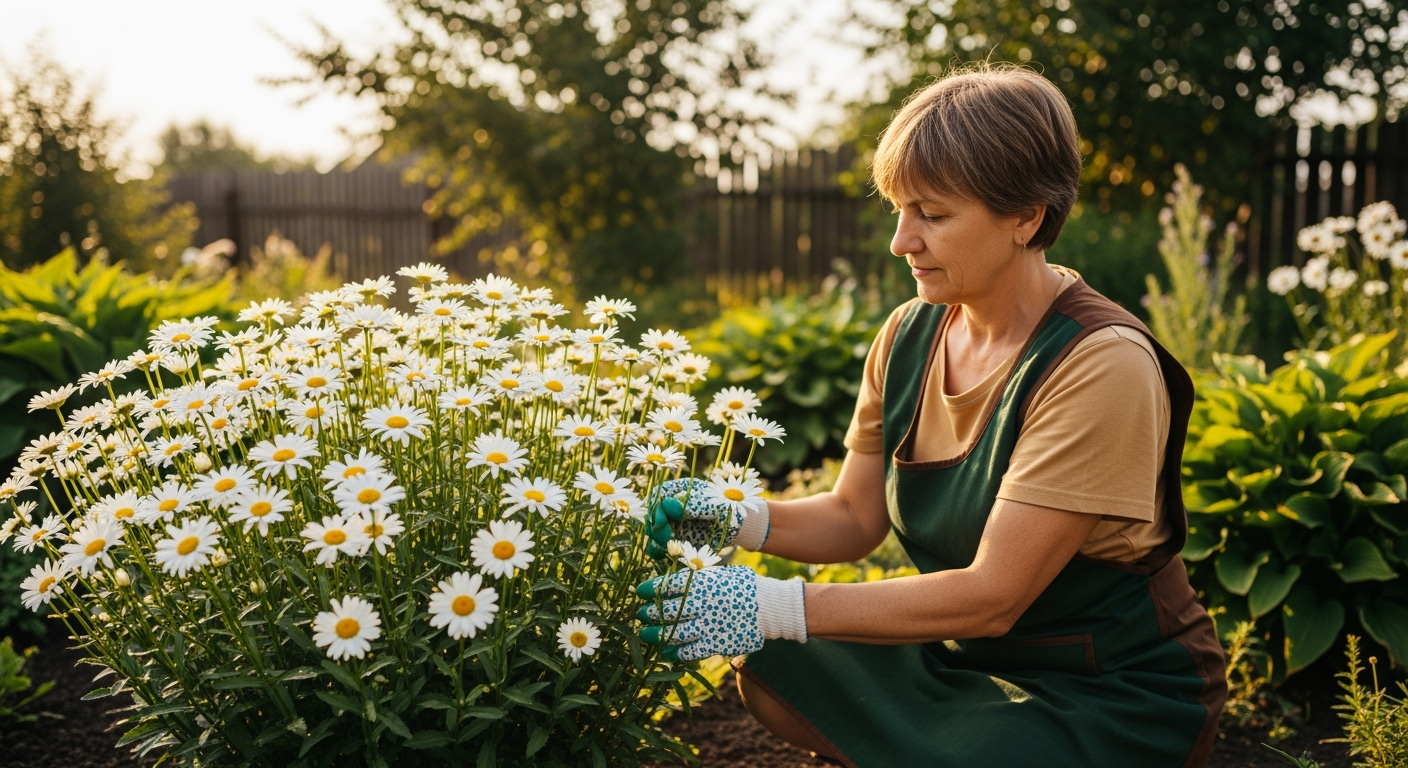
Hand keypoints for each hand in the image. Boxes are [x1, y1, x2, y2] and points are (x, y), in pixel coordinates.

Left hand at [636, 565, 805, 661]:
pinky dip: (674, 652)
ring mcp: (708, 625)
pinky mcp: (715, 643)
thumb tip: (673, 580)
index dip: (650, 589)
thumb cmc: (744, 586)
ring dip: (656, 634)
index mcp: (702, 582)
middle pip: (666, 610)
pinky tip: (665, 652)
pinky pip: (688, 651)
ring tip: (646, 634)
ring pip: (673, 633)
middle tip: (641, 615)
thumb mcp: (721, 574)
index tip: (640, 592)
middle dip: (649, 613)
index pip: (668, 585)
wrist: (770, 607)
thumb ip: (698, 578)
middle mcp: (702, 603)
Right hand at [644, 478, 767, 558]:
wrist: (740, 526)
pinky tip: (668, 557)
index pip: (658, 496)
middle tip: (669, 540)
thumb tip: (669, 504)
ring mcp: (672, 523)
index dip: (655, 510)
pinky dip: (661, 553)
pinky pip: (662, 547)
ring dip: (656, 543)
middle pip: (652, 516)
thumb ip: (693, 503)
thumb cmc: (730, 508)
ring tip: (669, 551)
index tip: (662, 523)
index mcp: (679, 490)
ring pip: (653, 533)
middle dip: (657, 530)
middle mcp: (672, 506)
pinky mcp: (676, 539)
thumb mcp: (715, 504)